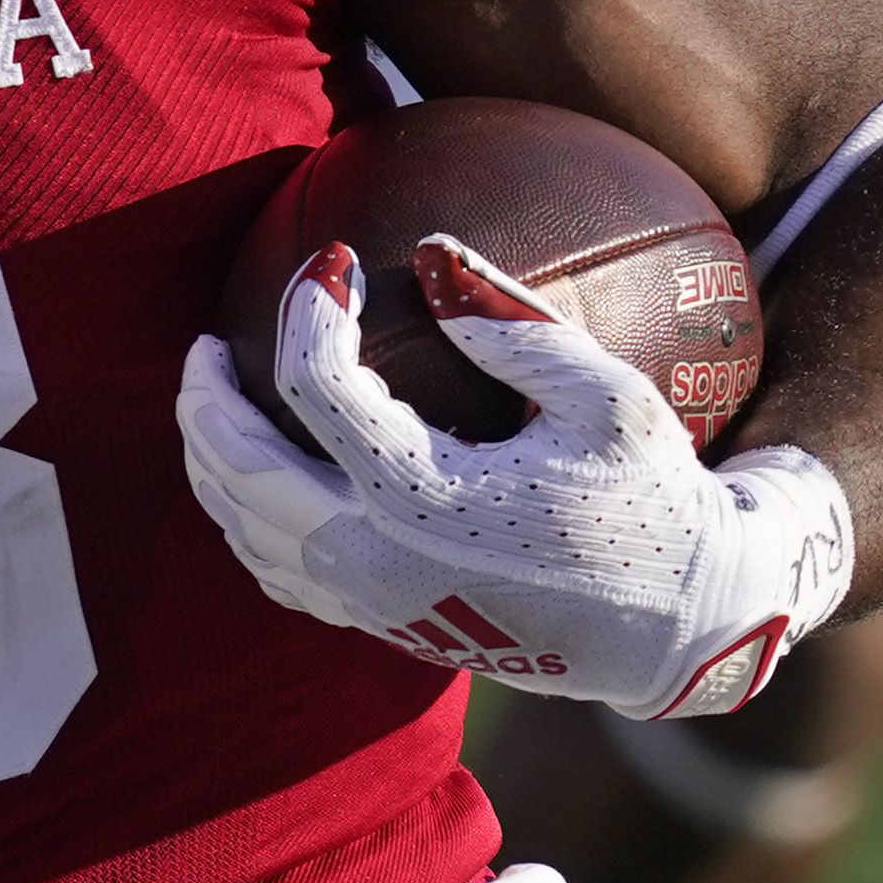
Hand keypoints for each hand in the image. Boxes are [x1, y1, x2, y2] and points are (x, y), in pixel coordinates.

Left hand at [175, 236, 852, 719]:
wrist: (677, 631)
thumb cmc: (655, 506)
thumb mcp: (611, 405)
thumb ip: (516, 328)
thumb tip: (432, 252)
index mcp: (426, 502)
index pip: (317, 387)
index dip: (310, 311)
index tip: (333, 260)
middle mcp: (377, 560)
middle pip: (237, 469)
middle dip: (206, 398)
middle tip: (205, 342)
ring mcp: (369, 603)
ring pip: (241, 527)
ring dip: (212, 457)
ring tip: (218, 395)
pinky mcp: (377, 627)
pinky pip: (275, 570)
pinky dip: (246, 514)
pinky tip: (262, 469)